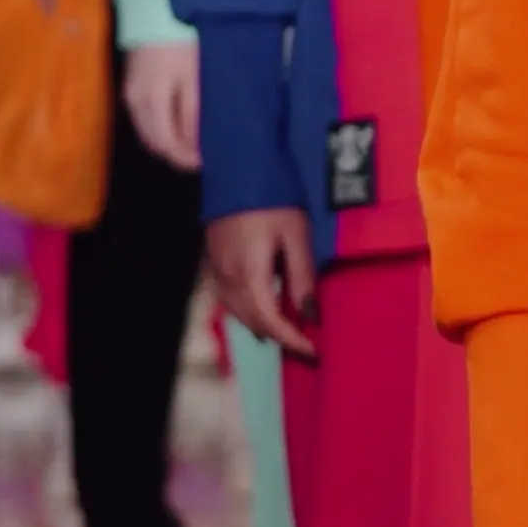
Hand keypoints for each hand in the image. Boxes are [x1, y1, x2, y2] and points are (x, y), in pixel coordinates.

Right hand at [123, 41, 199, 169]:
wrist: (155, 13)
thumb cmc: (182, 43)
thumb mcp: (194, 77)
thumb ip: (192, 112)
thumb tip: (194, 145)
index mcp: (151, 101)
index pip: (165, 142)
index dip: (184, 157)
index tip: (204, 163)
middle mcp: (135, 103)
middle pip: (153, 142)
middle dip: (175, 154)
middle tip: (200, 158)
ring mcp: (129, 95)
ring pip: (146, 132)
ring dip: (166, 144)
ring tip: (191, 147)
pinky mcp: (129, 88)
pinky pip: (142, 120)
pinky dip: (158, 130)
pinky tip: (175, 128)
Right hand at [205, 209, 320, 360]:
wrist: (239, 173)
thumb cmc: (275, 201)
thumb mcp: (297, 236)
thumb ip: (302, 277)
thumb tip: (309, 314)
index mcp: (249, 274)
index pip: (270, 321)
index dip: (292, 341)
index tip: (313, 353)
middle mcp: (228, 279)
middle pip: (252, 322)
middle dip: (280, 339)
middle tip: (306, 348)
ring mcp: (216, 272)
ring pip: (238, 314)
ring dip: (263, 328)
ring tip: (288, 336)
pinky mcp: (213, 264)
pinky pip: (230, 301)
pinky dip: (248, 313)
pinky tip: (263, 313)